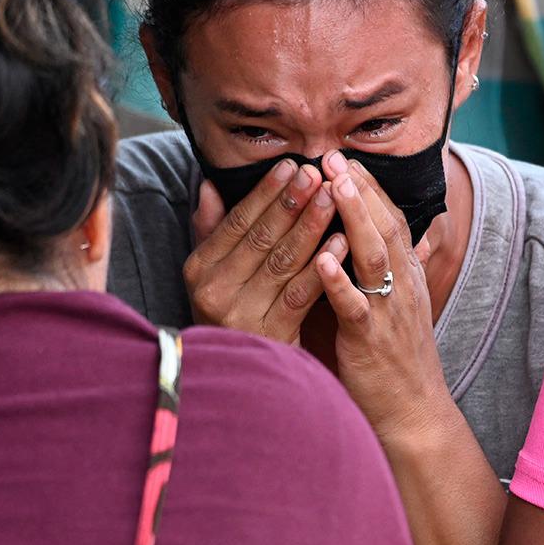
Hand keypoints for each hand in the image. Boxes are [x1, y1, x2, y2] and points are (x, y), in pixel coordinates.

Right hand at [184, 158, 348, 344]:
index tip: (291, 165)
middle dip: (292, 202)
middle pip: (261, 237)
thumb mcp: (216, 276)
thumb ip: (212, 231)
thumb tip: (208, 184)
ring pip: (283, 260)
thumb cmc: (237, 317)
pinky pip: (302, 291)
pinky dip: (324, 263)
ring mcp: (241, 314)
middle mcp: (214, 291)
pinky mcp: (272, 334)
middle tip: (317, 172)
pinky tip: (343, 239)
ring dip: (311, 225)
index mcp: (199, 270)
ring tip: (334, 197)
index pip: (236, 221)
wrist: (248, 379)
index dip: (265, 192)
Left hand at [315, 151, 447, 440]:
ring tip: (333, 188)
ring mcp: (388, 311)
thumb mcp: (408, 305)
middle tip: (334, 155)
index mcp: (406, 275)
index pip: (392, 219)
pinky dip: (339, 282)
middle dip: (360, 189)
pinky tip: (320, 259)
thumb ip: (408, 267)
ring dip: (354, 220)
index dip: (371, 187)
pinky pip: (356, 306)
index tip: (346, 156)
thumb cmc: (401, 359)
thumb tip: (423, 235)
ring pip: (374, 257)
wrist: (415, 412)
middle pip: (385, 226)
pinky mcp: (371, 340)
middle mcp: (402, 286)